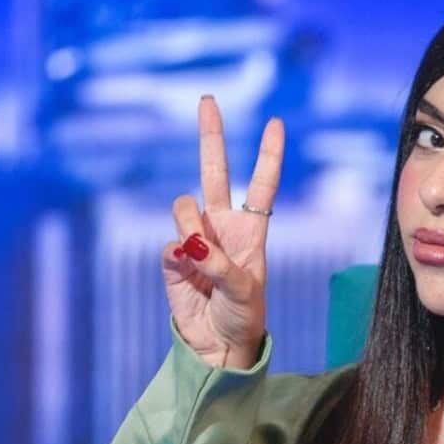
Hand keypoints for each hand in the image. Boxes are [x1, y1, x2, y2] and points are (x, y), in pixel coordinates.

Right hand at [161, 95, 281, 368]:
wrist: (218, 344)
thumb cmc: (243, 316)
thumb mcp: (244, 292)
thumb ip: (221, 266)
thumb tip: (190, 243)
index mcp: (252, 229)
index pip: (261, 185)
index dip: (268, 155)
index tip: (275, 122)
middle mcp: (222, 226)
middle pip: (214, 170)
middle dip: (211, 135)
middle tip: (207, 99)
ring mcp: (194, 238)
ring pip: (183, 207)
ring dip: (190, 227)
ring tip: (201, 260)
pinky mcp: (172, 257)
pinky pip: (168, 243)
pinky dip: (177, 257)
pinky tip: (187, 275)